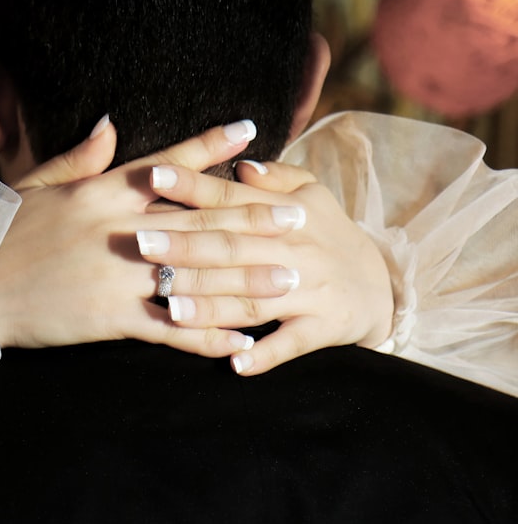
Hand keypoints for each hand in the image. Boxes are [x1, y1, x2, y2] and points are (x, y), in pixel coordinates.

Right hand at [0, 117, 265, 356]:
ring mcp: (116, 274)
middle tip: (300, 217)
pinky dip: (208, 336)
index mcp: (99, 191)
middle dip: (254, 218)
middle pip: (199, 220)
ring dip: (247, 278)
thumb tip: (111, 125)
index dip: (210, 147)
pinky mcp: (109, 317)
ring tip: (290, 277)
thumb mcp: (35, 185)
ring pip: (196, 275)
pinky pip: (171, 328)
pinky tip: (242, 340)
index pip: (167, 164)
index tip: (251, 131)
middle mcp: (116, 229)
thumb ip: (77, 159)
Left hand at [136, 159, 394, 374]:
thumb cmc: (329, 234)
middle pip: (231, 248)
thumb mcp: (311, 194)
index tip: (151, 174)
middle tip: (139, 243)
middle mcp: (294, 250)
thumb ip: (273, 178)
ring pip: (251, 300)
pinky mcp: (322, 327)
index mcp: (285, 213)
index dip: (191, 185)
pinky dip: (264, 354)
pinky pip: (290, 344)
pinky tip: (235, 362)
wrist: (383, 286)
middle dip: (185, 246)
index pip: (229, 197)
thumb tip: (239, 161)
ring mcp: (309, 291)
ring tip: (170, 308)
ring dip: (211, 307)